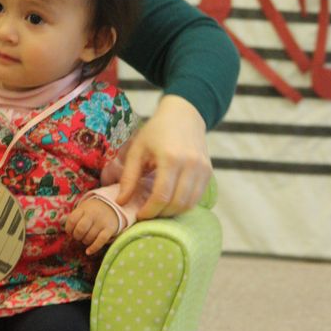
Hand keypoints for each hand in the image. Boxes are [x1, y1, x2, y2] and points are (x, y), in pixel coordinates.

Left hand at [65, 196, 119, 254]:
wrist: (112, 208)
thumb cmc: (92, 212)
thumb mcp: (83, 210)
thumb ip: (74, 219)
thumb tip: (69, 233)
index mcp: (84, 209)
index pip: (72, 220)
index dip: (69, 229)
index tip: (70, 231)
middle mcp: (93, 215)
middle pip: (80, 229)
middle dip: (77, 236)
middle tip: (78, 236)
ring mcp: (102, 222)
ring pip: (89, 237)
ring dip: (85, 241)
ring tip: (86, 238)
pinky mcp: (110, 229)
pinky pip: (101, 241)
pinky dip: (93, 248)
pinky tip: (88, 252)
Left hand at [117, 95, 211, 219]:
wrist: (184, 115)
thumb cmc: (156, 131)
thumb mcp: (138, 149)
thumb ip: (129, 177)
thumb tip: (121, 202)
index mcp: (171, 158)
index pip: (162, 196)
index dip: (150, 211)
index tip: (139, 215)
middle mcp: (191, 165)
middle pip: (177, 203)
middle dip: (161, 214)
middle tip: (148, 213)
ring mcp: (203, 169)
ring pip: (190, 204)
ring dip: (173, 212)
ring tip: (158, 209)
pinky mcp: (209, 172)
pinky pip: (197, 197)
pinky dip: (184, 204)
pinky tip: (170, 201)